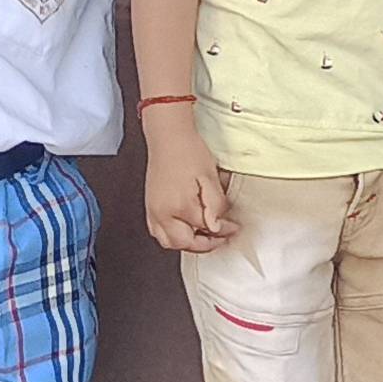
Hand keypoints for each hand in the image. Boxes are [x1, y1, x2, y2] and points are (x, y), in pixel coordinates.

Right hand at [143, 121, 233, 251]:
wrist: (169, 137)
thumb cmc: (188, 150)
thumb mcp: (210, 176)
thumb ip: (215, 205)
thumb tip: (216, 225)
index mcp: (180, 205)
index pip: (205, 228)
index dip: (223, 230)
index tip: (233, 227)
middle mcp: (162, 212)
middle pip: (184, 242)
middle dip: (204, 244)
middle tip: (220, 237)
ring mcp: (153, 211)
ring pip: (169, 242)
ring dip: (187, 243)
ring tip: (204, 236)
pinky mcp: (150, 207)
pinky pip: (158, 232)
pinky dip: (173, 236)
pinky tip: (185, 229)